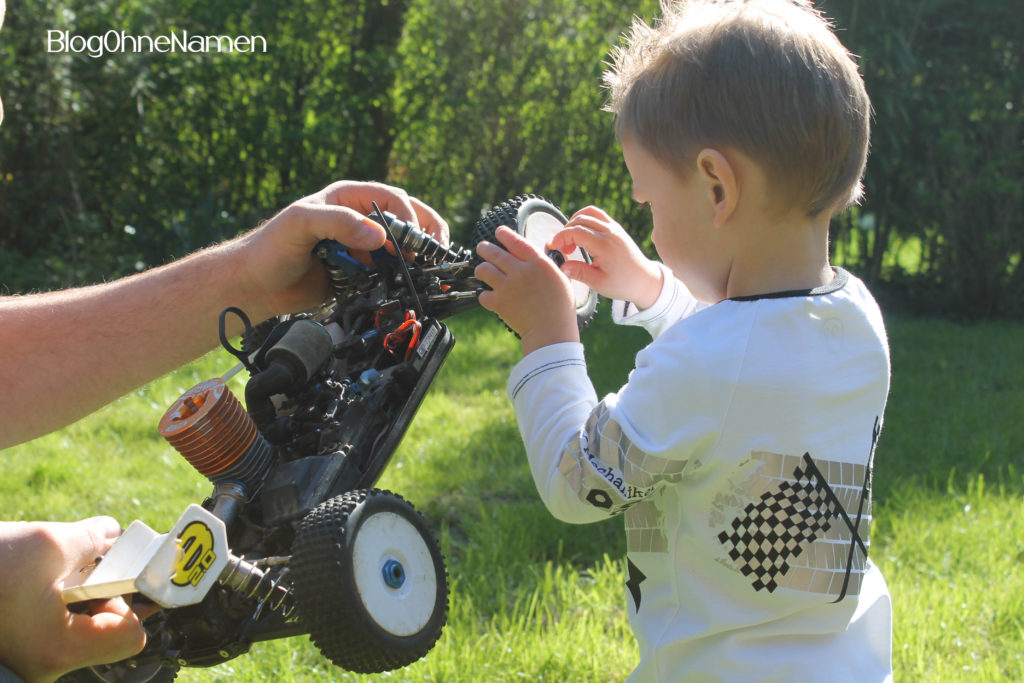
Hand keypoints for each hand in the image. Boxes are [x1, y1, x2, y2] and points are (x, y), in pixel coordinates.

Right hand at [0, 517, 145, 681]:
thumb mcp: (47, 543)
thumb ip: (95, 540)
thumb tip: (118, 535)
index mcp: (59, 649)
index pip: (130, 633)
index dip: (133, 596)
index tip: (124, 565)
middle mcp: (45, 664)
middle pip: (102, 623)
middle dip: (98, 584)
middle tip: (79, 557)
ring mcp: (27, 657)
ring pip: (74, 618)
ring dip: (71, 584)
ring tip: (45, 563)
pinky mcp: (13, 643)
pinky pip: (49, 619)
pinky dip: (49, 593)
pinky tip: (28, 572)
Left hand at [238, 181, 447, 319]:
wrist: (256, 286)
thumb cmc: (271, 248)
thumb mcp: (301, 223)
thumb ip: (338, 222)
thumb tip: (378, 236)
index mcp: (346, 198)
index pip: (390, 198)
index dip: (407, 215)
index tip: (412, 238)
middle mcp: (358, 219)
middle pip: (406, 217)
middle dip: (425, 231)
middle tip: (438, 250)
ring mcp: (362, 247)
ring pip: (402, 245)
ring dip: (418, 255)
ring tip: (429, 268)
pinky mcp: (361, 272)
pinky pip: (390, 271)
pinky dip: (404, 276)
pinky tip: (411, 283)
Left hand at [475, 226, 579, 354]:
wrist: (551, 330)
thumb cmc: (560, 307)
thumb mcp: (560, 279)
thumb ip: (546, 266)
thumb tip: (537, 259)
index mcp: (538, 263)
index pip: (515, 241)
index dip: (504, 234)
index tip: (499, 231)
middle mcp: (520, 272)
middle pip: (494, 252)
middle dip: (484, 248)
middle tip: (482, 247)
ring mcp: (508, 287)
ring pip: (483, 270)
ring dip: (482, 269)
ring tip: (483, 271)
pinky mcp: (499, 303)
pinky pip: (482, 294)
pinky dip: (484, 294)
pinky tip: (488, 295)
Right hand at [549, 206, 661, 309]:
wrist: (645, 281)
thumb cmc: (624, 284)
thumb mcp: (598, 283)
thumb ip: (578, 272)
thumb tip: (562, 267)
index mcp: (605, 246)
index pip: (576, 231)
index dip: (560, 238)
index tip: (554, 248)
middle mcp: (610, 232)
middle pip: (580, 219)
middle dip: (565, 232)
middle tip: (564, 249)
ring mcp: (615, 228)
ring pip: (588, 212)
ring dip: (575, 222)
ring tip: (572, 241)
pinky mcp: (617, 228)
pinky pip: (598, 215)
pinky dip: (585, 219)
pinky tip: (582, 235)